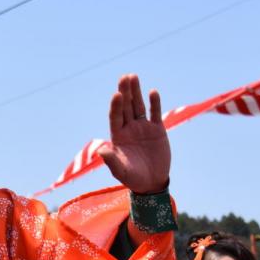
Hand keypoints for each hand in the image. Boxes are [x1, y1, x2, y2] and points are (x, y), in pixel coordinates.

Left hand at [98, 74, 170, 194]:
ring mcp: (143, 127)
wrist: (151, 182)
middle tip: (125, 77)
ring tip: (133, 77)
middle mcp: (129, 128)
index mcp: (118, 135)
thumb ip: (112, 160)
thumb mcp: (121, 171)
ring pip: (138, 106)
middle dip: (125, 92)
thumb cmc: (133, 178)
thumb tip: (101, 151)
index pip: (115, 117)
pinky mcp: (157, 129)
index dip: (116, 105)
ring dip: (136, 92)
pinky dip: (154, 103)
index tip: (117, 94)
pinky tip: (152, 92)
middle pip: (126, 107)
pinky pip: (155, 113)